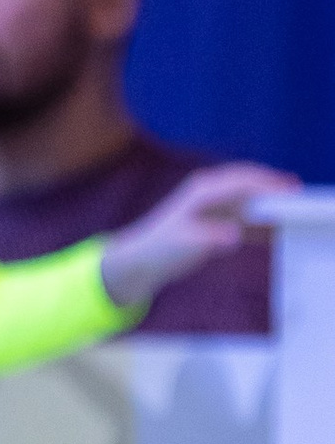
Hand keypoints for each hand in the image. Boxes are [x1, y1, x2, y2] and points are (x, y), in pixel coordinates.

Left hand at [100, 159, 293, 314]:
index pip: (244, 181)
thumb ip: (211, 238)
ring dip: (274, 206)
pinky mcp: (219, 221)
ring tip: (300, 214)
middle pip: (253, 185)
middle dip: (278, 189)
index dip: (269, 185)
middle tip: (304, 198)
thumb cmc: (159, 249)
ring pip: (254, 200)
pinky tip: (280, 232)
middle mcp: (213, 192)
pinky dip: (265, 223)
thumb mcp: (185, 244)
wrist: (140, 261)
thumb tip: (235, 235)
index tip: (292, 193)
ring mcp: (217, 205)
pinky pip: (249, 217)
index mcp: (204, 191)